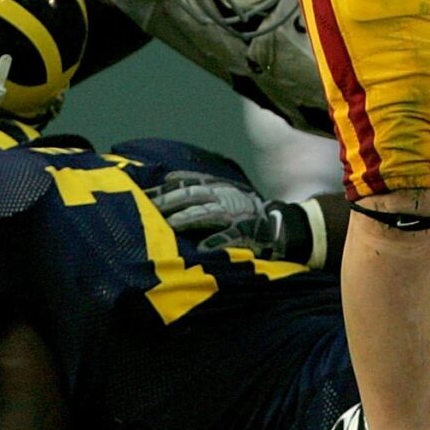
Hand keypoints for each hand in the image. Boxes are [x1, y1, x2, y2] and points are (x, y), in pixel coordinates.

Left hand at [146, 171, 317, 262]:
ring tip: (170, 224)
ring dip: (189, 218)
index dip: (169, 185)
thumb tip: (170, 181)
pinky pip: (230, 236)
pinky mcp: (246, 233)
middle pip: (193, 196)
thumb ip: (202, 190)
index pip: (191, 183)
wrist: (281, 227)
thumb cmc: (246, 214)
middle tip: (148, 206)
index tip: (149, 188)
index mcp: (220, 189)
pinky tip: (202, 248)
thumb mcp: (225, 196)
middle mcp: (225, 199)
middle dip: (170, 201)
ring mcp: (235, 216)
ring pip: (208, 213)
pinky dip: (216, 241)